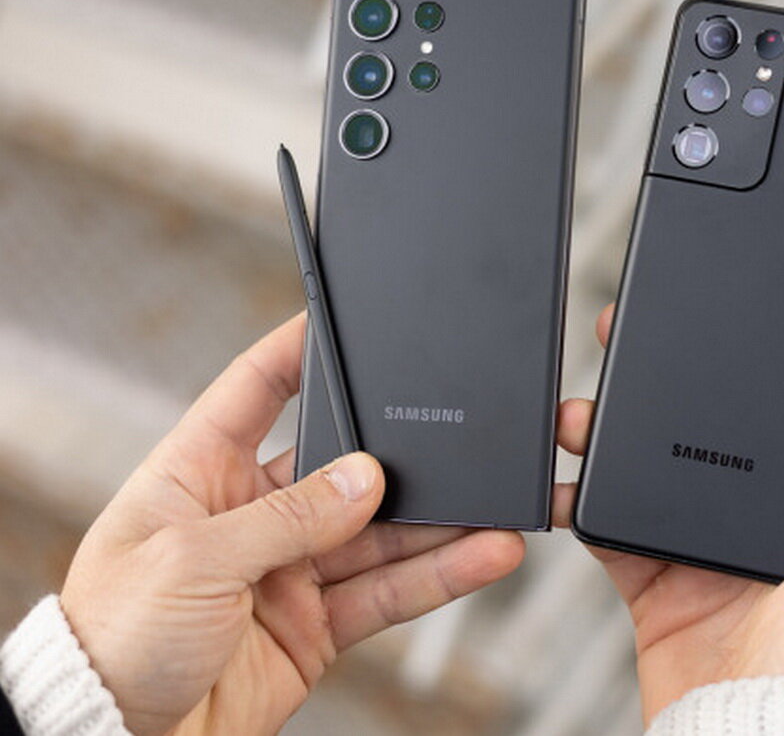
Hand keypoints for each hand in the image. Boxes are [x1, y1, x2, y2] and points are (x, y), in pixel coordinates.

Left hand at [60, 314, 523, 735]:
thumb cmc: (114, 639)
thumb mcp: (192, 560)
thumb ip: (287, 517)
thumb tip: (365, 477)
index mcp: (199, 473)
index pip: (255, 390)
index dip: (298, 350)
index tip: (345, 318)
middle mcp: (251, 513)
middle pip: (341, 467)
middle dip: (399, 456)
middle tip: (457, 443)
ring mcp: (288, 569)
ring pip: (380, 533)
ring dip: (439, 524)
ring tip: (494, 510)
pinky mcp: (316, 623)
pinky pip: (387, 592)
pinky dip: (436, 576)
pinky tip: (478, 555)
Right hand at [553, 304, 783, 723]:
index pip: (783, 423)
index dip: (751, 372)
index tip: (719, 326)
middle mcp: (757, 521)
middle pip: (704, 432)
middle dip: (661, 388)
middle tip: (624, 348)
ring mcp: (701, 548)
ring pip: (649, 469)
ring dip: (610, 436)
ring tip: (579, 413)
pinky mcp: (653, 581)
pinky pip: (610, 528)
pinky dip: (582, 501)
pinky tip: (567, 480)